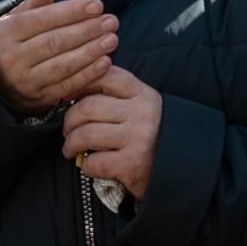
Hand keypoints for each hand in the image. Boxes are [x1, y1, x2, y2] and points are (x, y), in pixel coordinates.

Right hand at [0, 0, 117, 115]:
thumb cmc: (13, 43)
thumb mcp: (14, 21)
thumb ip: (32, 7)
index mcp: (6, 33)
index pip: (43, 19)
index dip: (72, 12)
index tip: (97, 6)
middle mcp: (13, 57)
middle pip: (56, 41)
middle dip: (87, 30)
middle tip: (111, 21)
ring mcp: (25, 80)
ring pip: (63, 65)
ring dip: (91, 51)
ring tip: (112, 39)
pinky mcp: (39, 98)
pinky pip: (67, 85)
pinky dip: (88, 74)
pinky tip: (106, 62)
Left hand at [62, 66, 161, 200]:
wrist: (178, 170)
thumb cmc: (150, 137)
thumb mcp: (141, 109)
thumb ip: (116, 96)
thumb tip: (73, 89)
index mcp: (144, 94)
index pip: (106, 76)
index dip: (81, 83)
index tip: (68, 95)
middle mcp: (143, 112)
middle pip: (88, 107)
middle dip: (69, 120)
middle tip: (68, 130)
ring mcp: (138, 138)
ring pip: (85, 134)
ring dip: (71, 144)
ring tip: (71, 149)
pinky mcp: (132, 164)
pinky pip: (93, 162)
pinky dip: (86, 166)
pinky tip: (91, 165)